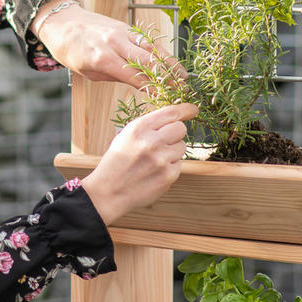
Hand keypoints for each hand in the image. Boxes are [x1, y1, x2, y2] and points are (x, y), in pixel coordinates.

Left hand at [33, 0, 184, 91]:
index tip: (166, 99)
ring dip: (170, 63)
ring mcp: (123, 32)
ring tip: (183, 77)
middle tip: (182, 89)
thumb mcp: (87, 71)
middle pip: (149, 61)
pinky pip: (147, 40)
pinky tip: (170, 61)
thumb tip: (137, 83)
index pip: (135, 76)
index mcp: (104, 58)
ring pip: (152, 48)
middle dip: (168, 76)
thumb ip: (113, 75)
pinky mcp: (126, 26)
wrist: (62, 21)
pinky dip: (160, 51)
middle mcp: (116, 43)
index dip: (153, 88)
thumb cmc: (70, 50)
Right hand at [80, 103, 198, 225]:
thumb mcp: (125, 136)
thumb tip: (173, 119)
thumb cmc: (116, 163)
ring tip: (155, 160)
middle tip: (164, 142)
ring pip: (182, 146)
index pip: (171, 112)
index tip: (193, 110)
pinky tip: (155, 172)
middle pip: (180, 128)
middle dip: (175, 133)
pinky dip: (170, 167)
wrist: (108, 192)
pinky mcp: (169, 175)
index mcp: (139, 128)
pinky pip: (179, 164)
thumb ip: (148, 126)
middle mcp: (152, 142)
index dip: (185, 109)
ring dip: (173, 151)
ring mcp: (162, 159)